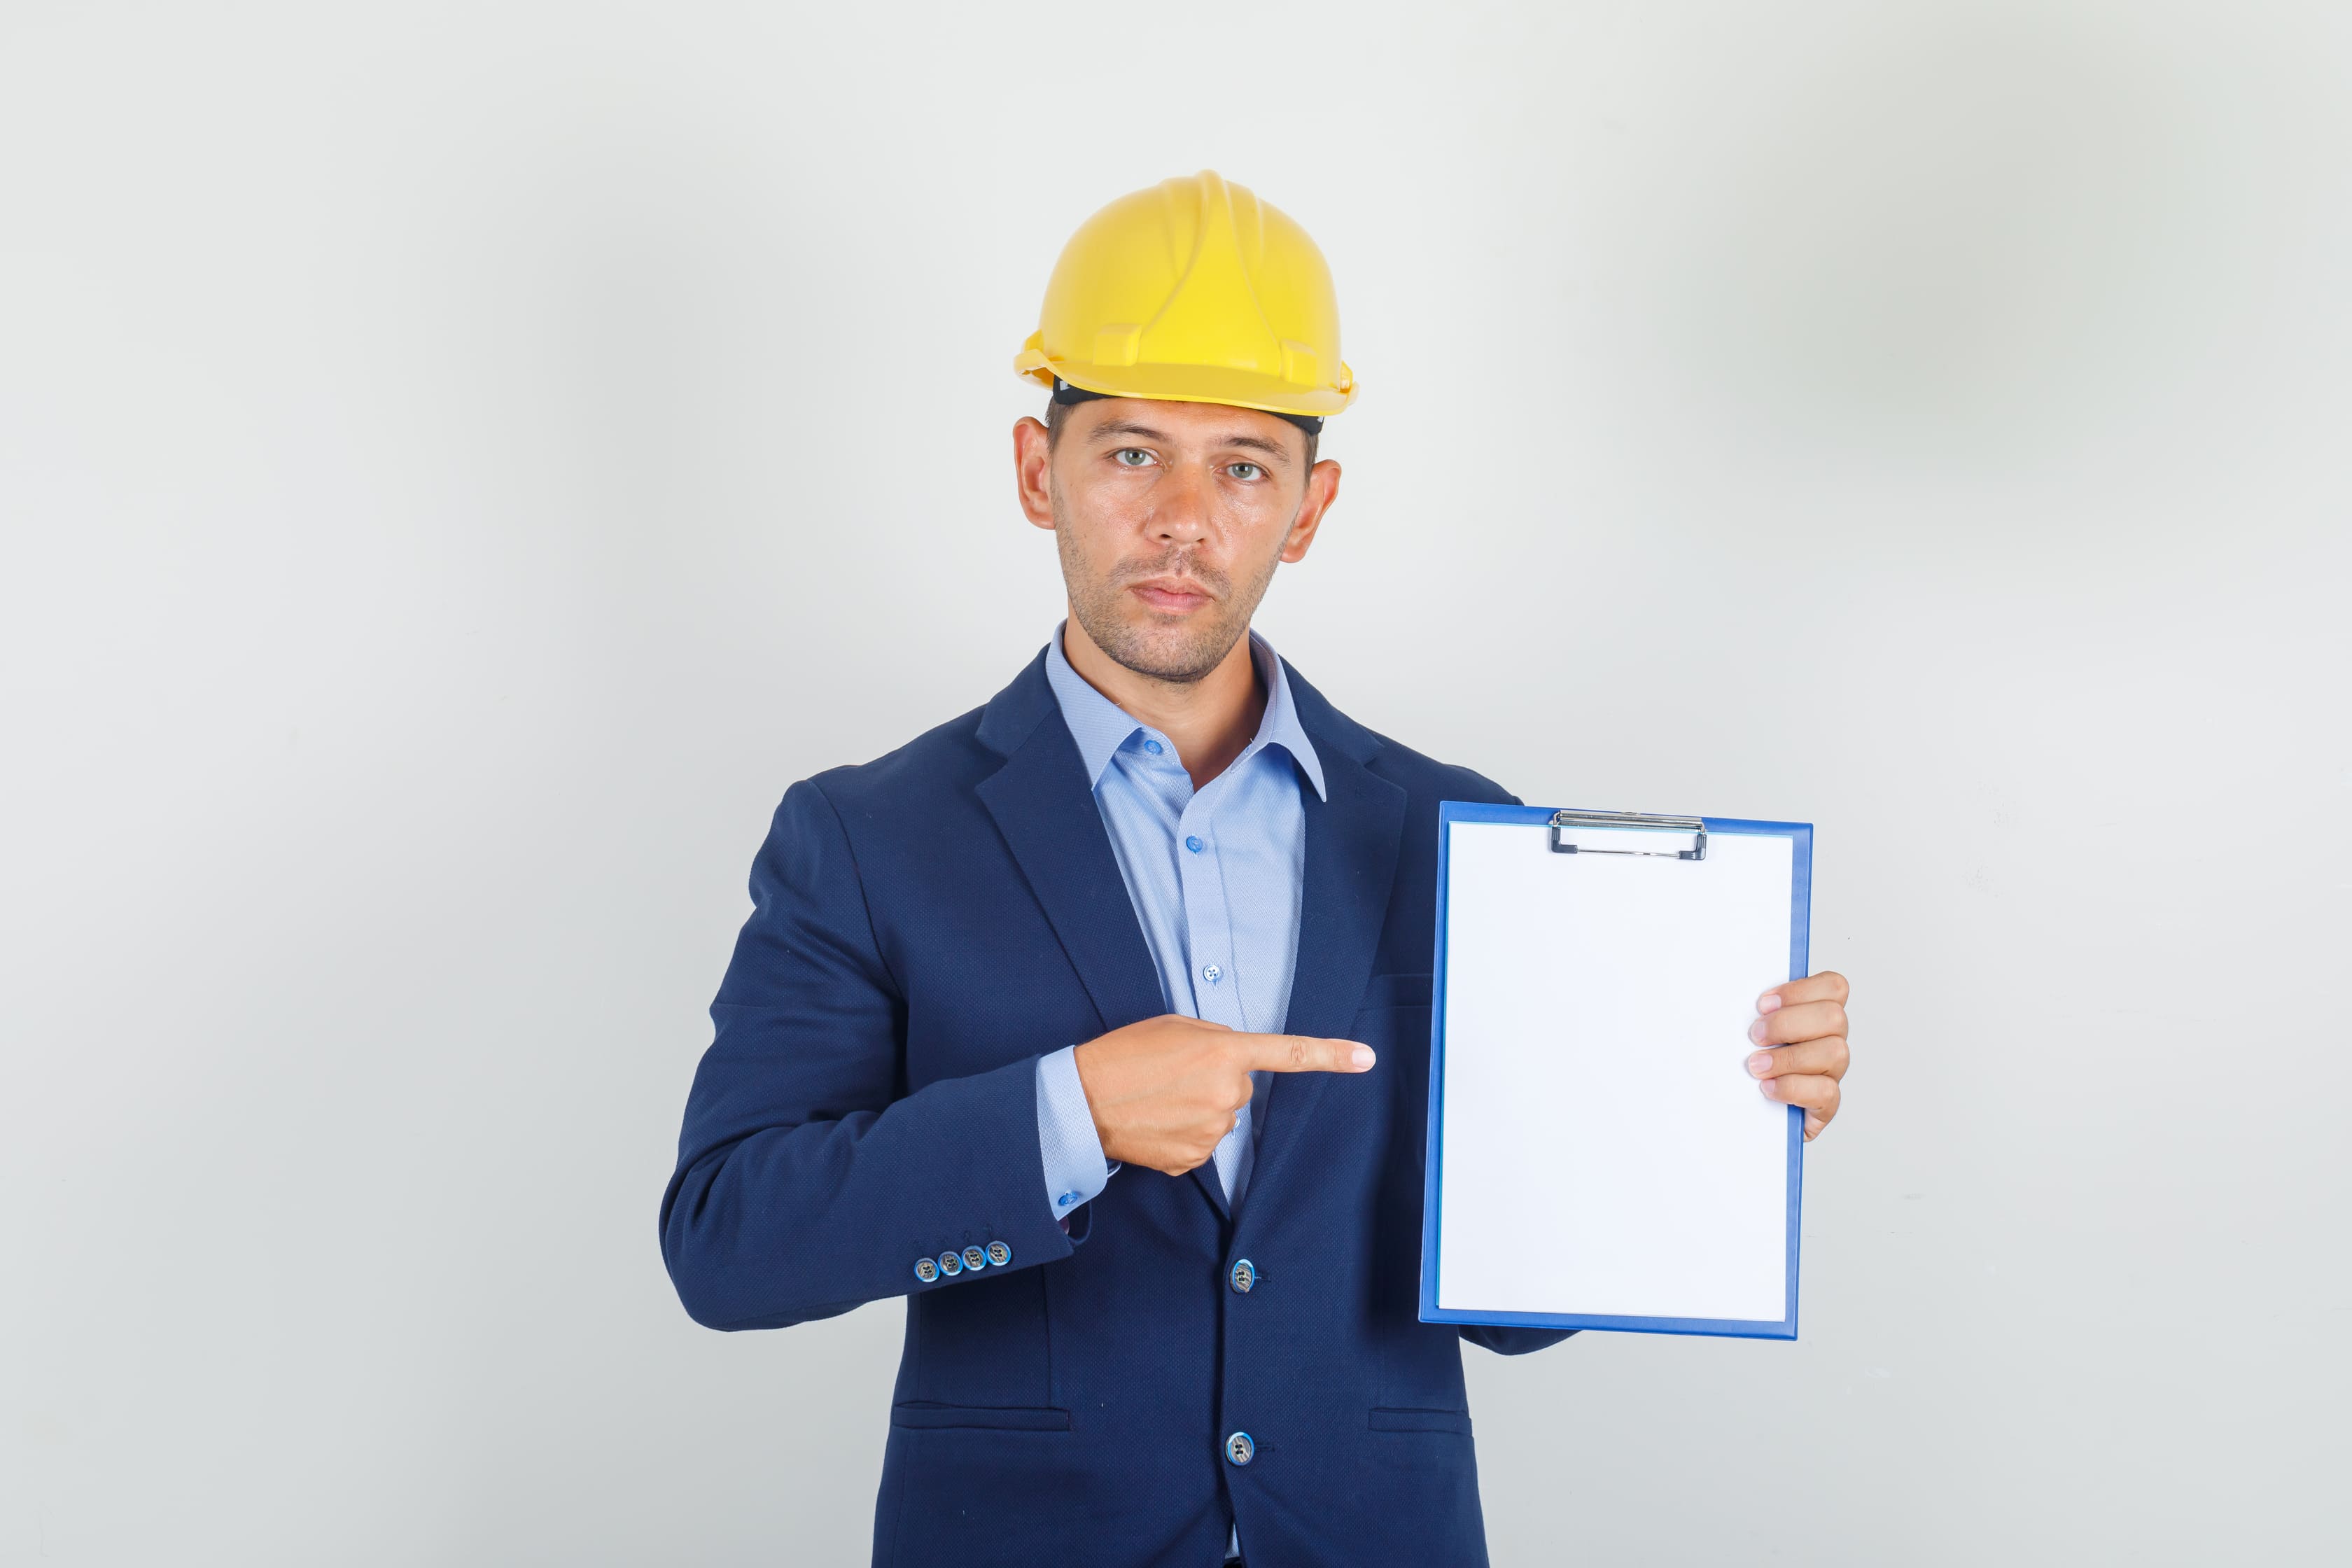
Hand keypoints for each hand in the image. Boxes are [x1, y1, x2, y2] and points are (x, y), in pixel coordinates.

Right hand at [1073, 1014, 1374, 1176]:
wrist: (1082, 1101)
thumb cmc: (1124, 1055)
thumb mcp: (1174, 1027)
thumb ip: (1216, 1040)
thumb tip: (1233, 1063)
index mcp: (1223, 1053)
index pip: (1288, 1054)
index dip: (1331, 1055)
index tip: (1366, 1059)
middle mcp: (1226, 1095)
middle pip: (1239, 1090)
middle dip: (1214, 1083)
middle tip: (1171, 1076)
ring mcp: (1211, 1132)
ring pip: (1220, 1120)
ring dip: (1196, 1110)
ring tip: (1157, 1100)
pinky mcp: (1193, 1161)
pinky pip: (1201, 1145)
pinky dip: (1181, 1136)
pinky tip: (1156, 1124)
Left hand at [1745, 971, 1851, 1140]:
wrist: (1738, 1113)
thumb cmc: (1740, 1065)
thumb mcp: (1740, 1031)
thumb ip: (1747, 1010)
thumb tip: (1730, 991)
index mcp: (1815, 1015)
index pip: (1834, 987)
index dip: (1801, 991)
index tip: (1763, 1004)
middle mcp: (1830, 1041)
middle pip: (1834, 1017)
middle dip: (1788, 1024)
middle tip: (1755, 1036)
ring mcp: (1831, 1073)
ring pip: (1835, 1052)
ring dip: (1790, 1057)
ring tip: (1757, 1066)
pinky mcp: (1825, 1105)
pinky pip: (1827, 1092)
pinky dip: (1793, 1088)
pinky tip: (1768, 1088)